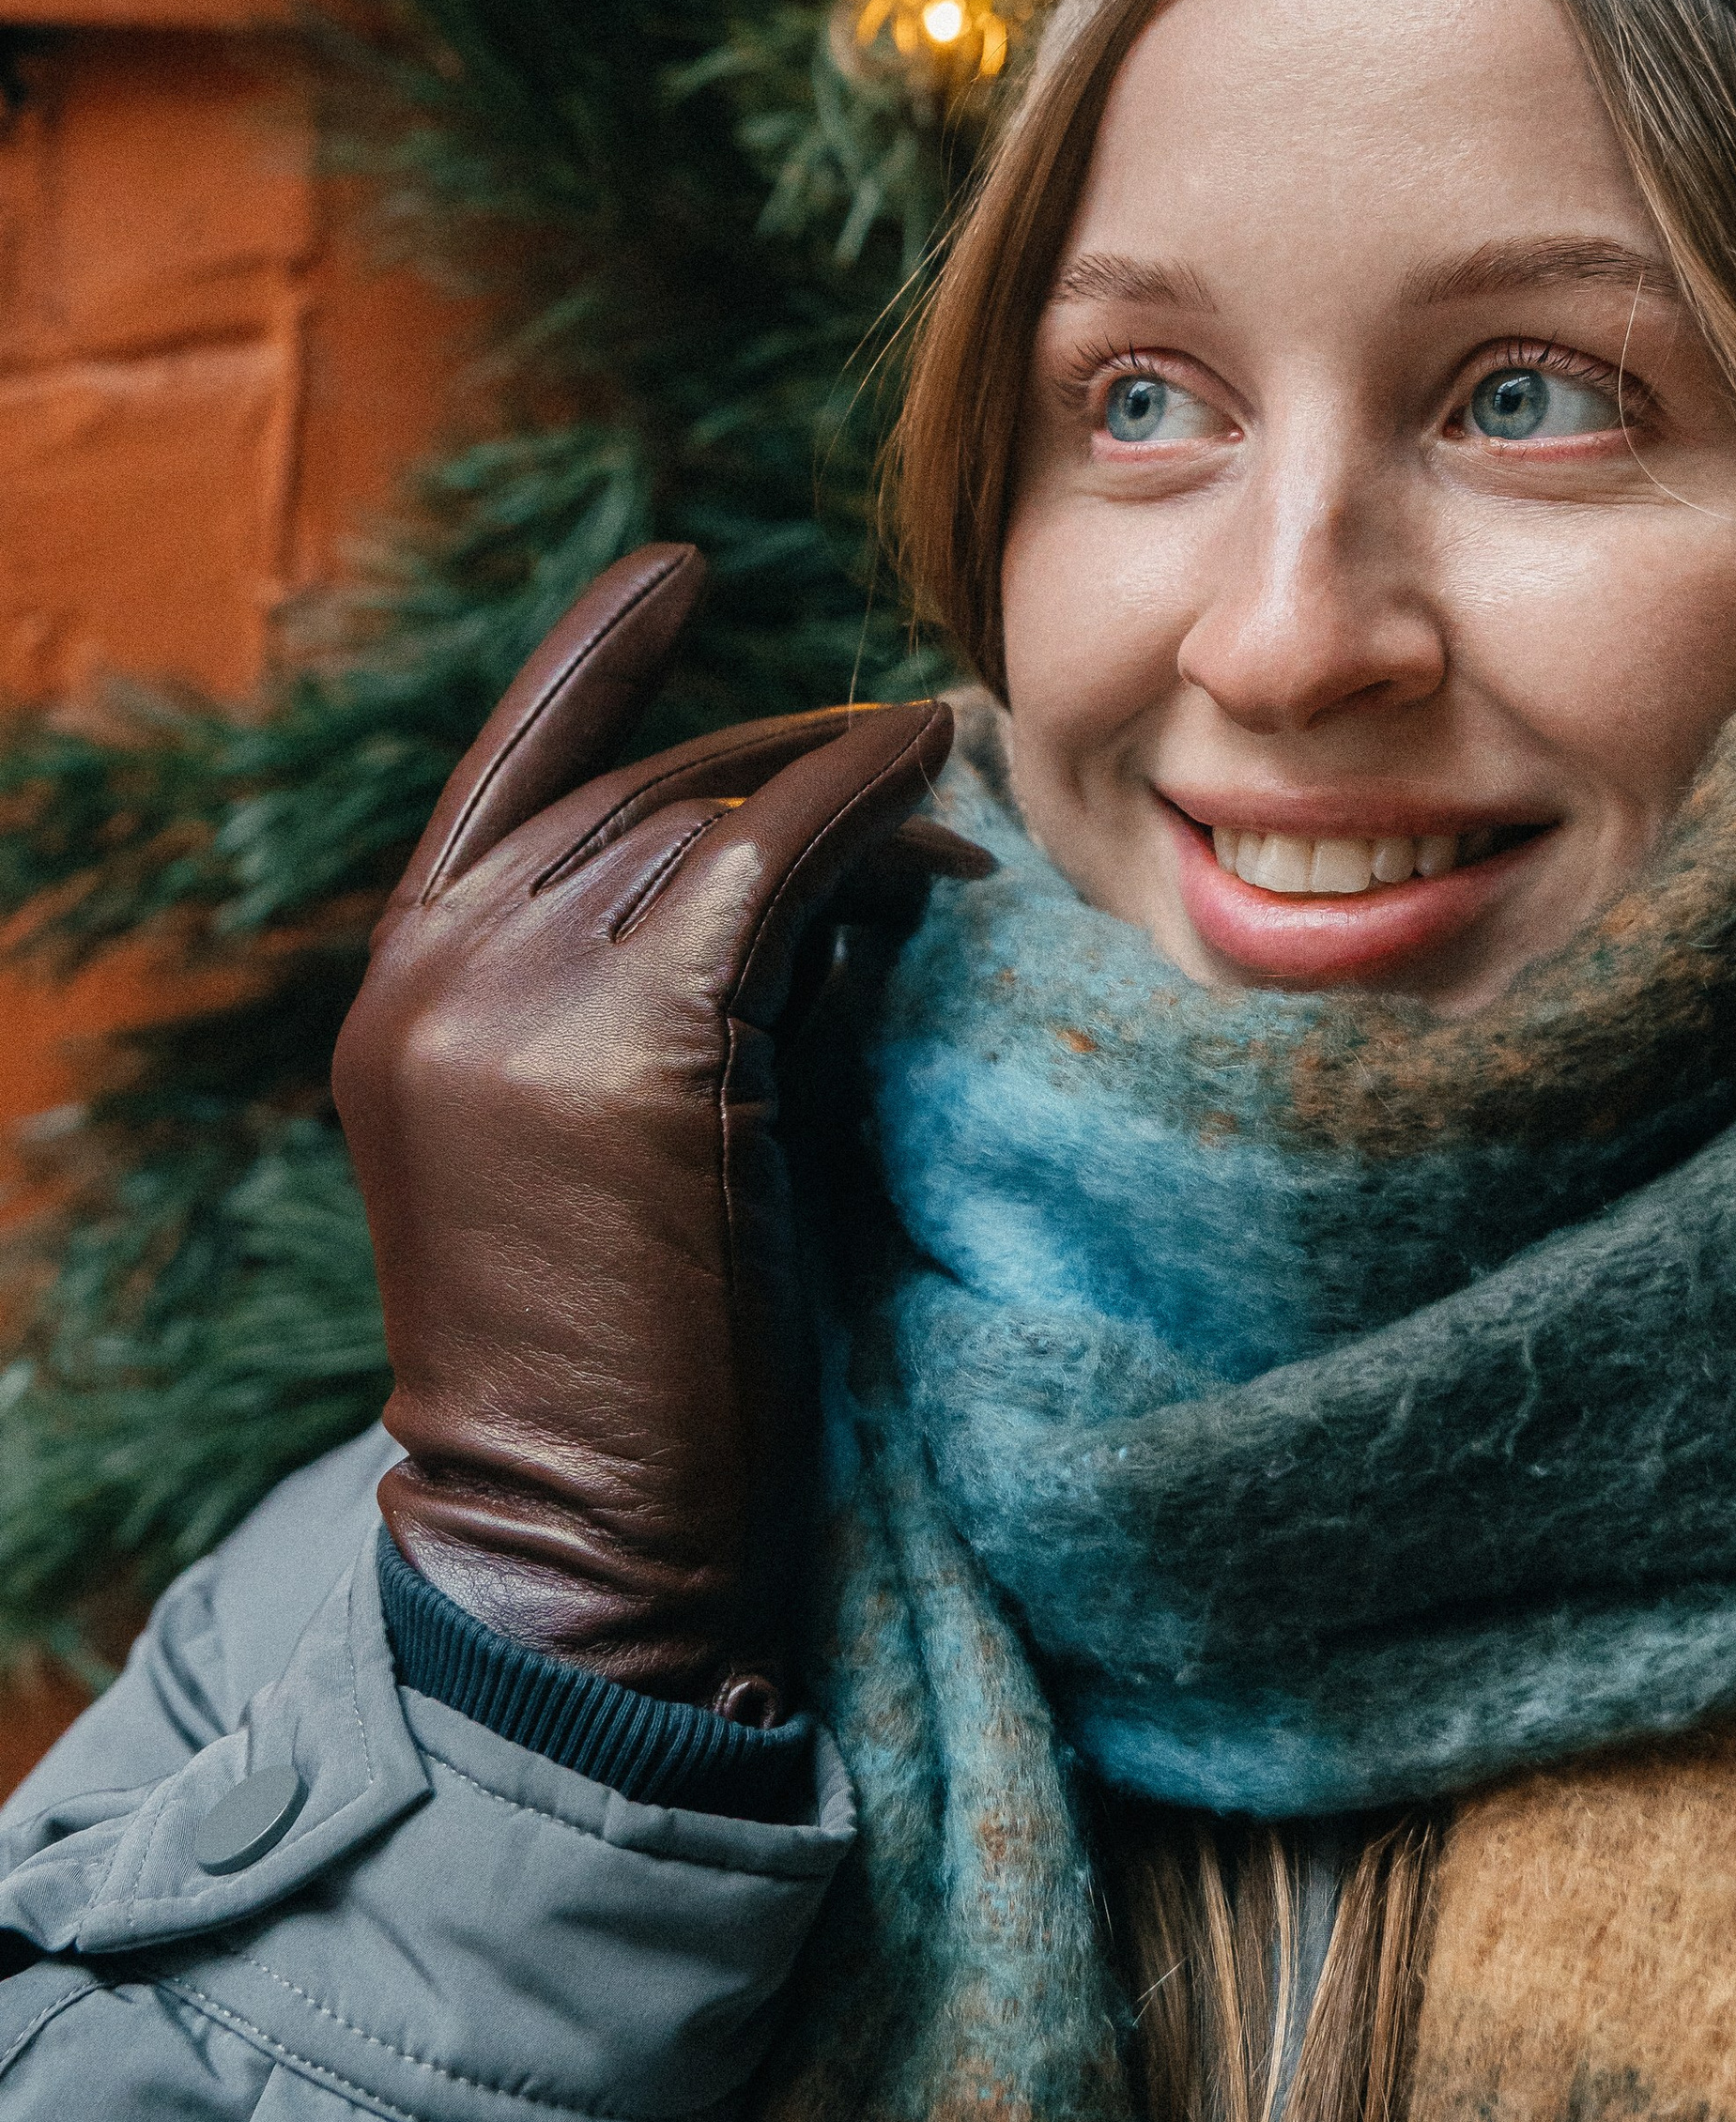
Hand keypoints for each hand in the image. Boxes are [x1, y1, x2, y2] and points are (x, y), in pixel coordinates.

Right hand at [331, 545, 984, 1717]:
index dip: (593, 659)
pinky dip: (868, 800)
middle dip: (785, 768)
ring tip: (949, 830)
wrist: (583, 1549)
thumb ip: (644, 996)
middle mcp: (438, 971)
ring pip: (718, 814)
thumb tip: (823, 870)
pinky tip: (939, 786)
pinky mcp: (640, 1041)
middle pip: (641, 788)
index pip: (503, 774)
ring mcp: (523, 999)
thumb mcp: (591, 1141)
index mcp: (401, 992)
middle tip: (913, 779)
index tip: (677, 572)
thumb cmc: (620, 1371)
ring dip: (848, 799)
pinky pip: (779, 854)